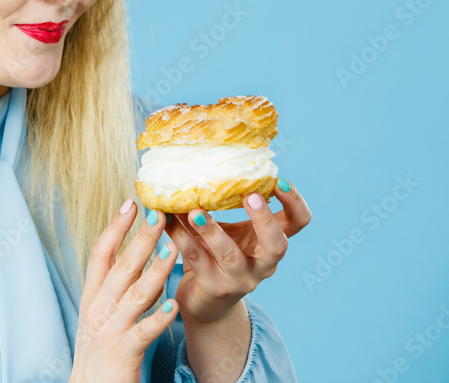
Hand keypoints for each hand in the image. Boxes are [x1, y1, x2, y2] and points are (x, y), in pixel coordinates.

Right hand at [69, 201, 178, 382]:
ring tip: (173, 249)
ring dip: (155, 270)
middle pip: (120, 267)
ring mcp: (110, 329)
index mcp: (92, 295)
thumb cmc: (100, 350)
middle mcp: (98, 308)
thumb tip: (134, 255)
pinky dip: (159, 317)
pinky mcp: (123, 352)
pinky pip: (144, 331)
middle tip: (157, 214)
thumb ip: (114, 286)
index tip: (130, 203)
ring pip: (135, 294)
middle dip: (139, 239)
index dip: (114, 228)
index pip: (100, 253)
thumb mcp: (99, 312)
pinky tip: (175, 305)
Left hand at [163, 179, 311, 325]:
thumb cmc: (219, 257)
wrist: (206, 304)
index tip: (280, 180)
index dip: (295, 203)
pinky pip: (196, 259)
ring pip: (230, 255)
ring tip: (195, 212)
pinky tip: (166, 220)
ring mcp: (240, 279)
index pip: (298, 223)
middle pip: (277, 245)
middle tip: (250, 196)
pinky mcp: (213, 287)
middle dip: (264, 220)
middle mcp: (263, 264)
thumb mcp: (232, 231)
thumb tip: (207, 162)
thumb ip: (229, 206)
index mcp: (271, 244)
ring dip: (212, 231)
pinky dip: (180, 237)